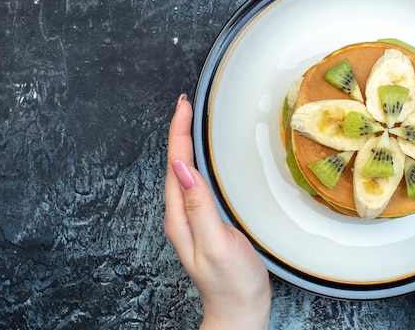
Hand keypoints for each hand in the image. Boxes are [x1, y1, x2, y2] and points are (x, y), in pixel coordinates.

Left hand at [164, 94, 271, 329]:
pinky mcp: (204, 222)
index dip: (178, 132)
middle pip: (175, 164)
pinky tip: (201, 157)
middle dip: (178, 131)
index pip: (175, 164)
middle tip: (186, 105)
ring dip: (185, 143)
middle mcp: (180, 215)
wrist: (239, 310)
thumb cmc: (232, 282)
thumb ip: (198, 206)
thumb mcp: (216, 243)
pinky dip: (196, 161)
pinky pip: (195, 183)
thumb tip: (182, 168)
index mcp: (180, 216)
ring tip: (189, 121)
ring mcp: (191, 219)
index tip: (184, 106)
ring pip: (183, 172)